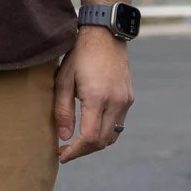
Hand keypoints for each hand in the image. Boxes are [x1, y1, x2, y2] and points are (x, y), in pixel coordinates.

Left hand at [54, 27, 133, 162]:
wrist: (105, 34)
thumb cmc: (80, 54)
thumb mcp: (64, 80)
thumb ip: (62, 110)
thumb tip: (64, 137)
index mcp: (97, 97)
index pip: (90, 138)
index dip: (75, 152)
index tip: (61, 156)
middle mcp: (116, 102)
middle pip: (102, 141)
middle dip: (83, 151)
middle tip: (66, 151)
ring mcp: (125, 100)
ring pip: (112, 135)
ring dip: (95, 143)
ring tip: (77, 141)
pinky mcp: (129, 97)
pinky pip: (118, 123)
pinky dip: (105, 131)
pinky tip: (90, 126)